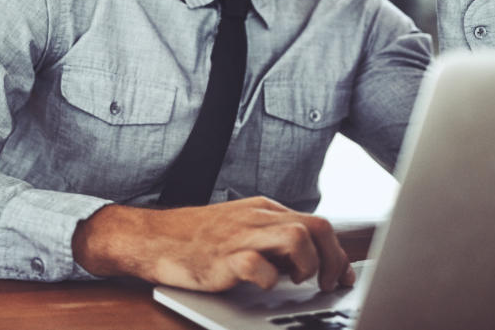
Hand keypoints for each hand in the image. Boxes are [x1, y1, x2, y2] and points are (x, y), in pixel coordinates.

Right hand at [72, 197, 354, 292]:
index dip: (338, 253)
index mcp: (263, 210)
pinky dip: (268, 280)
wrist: (151, 238)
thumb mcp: (239, 227)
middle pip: (316, 228)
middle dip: (333, 260)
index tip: (343, 276)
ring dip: (306, 266)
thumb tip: (308, 260)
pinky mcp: (222, 258)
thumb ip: (270, 237)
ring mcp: (239, 236)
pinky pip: (258, 266)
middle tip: (329, 284)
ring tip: (296, 282)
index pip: (317, 224)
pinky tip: (262, 285)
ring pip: (296, 239)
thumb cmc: (195, 239)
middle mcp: (256, 218)